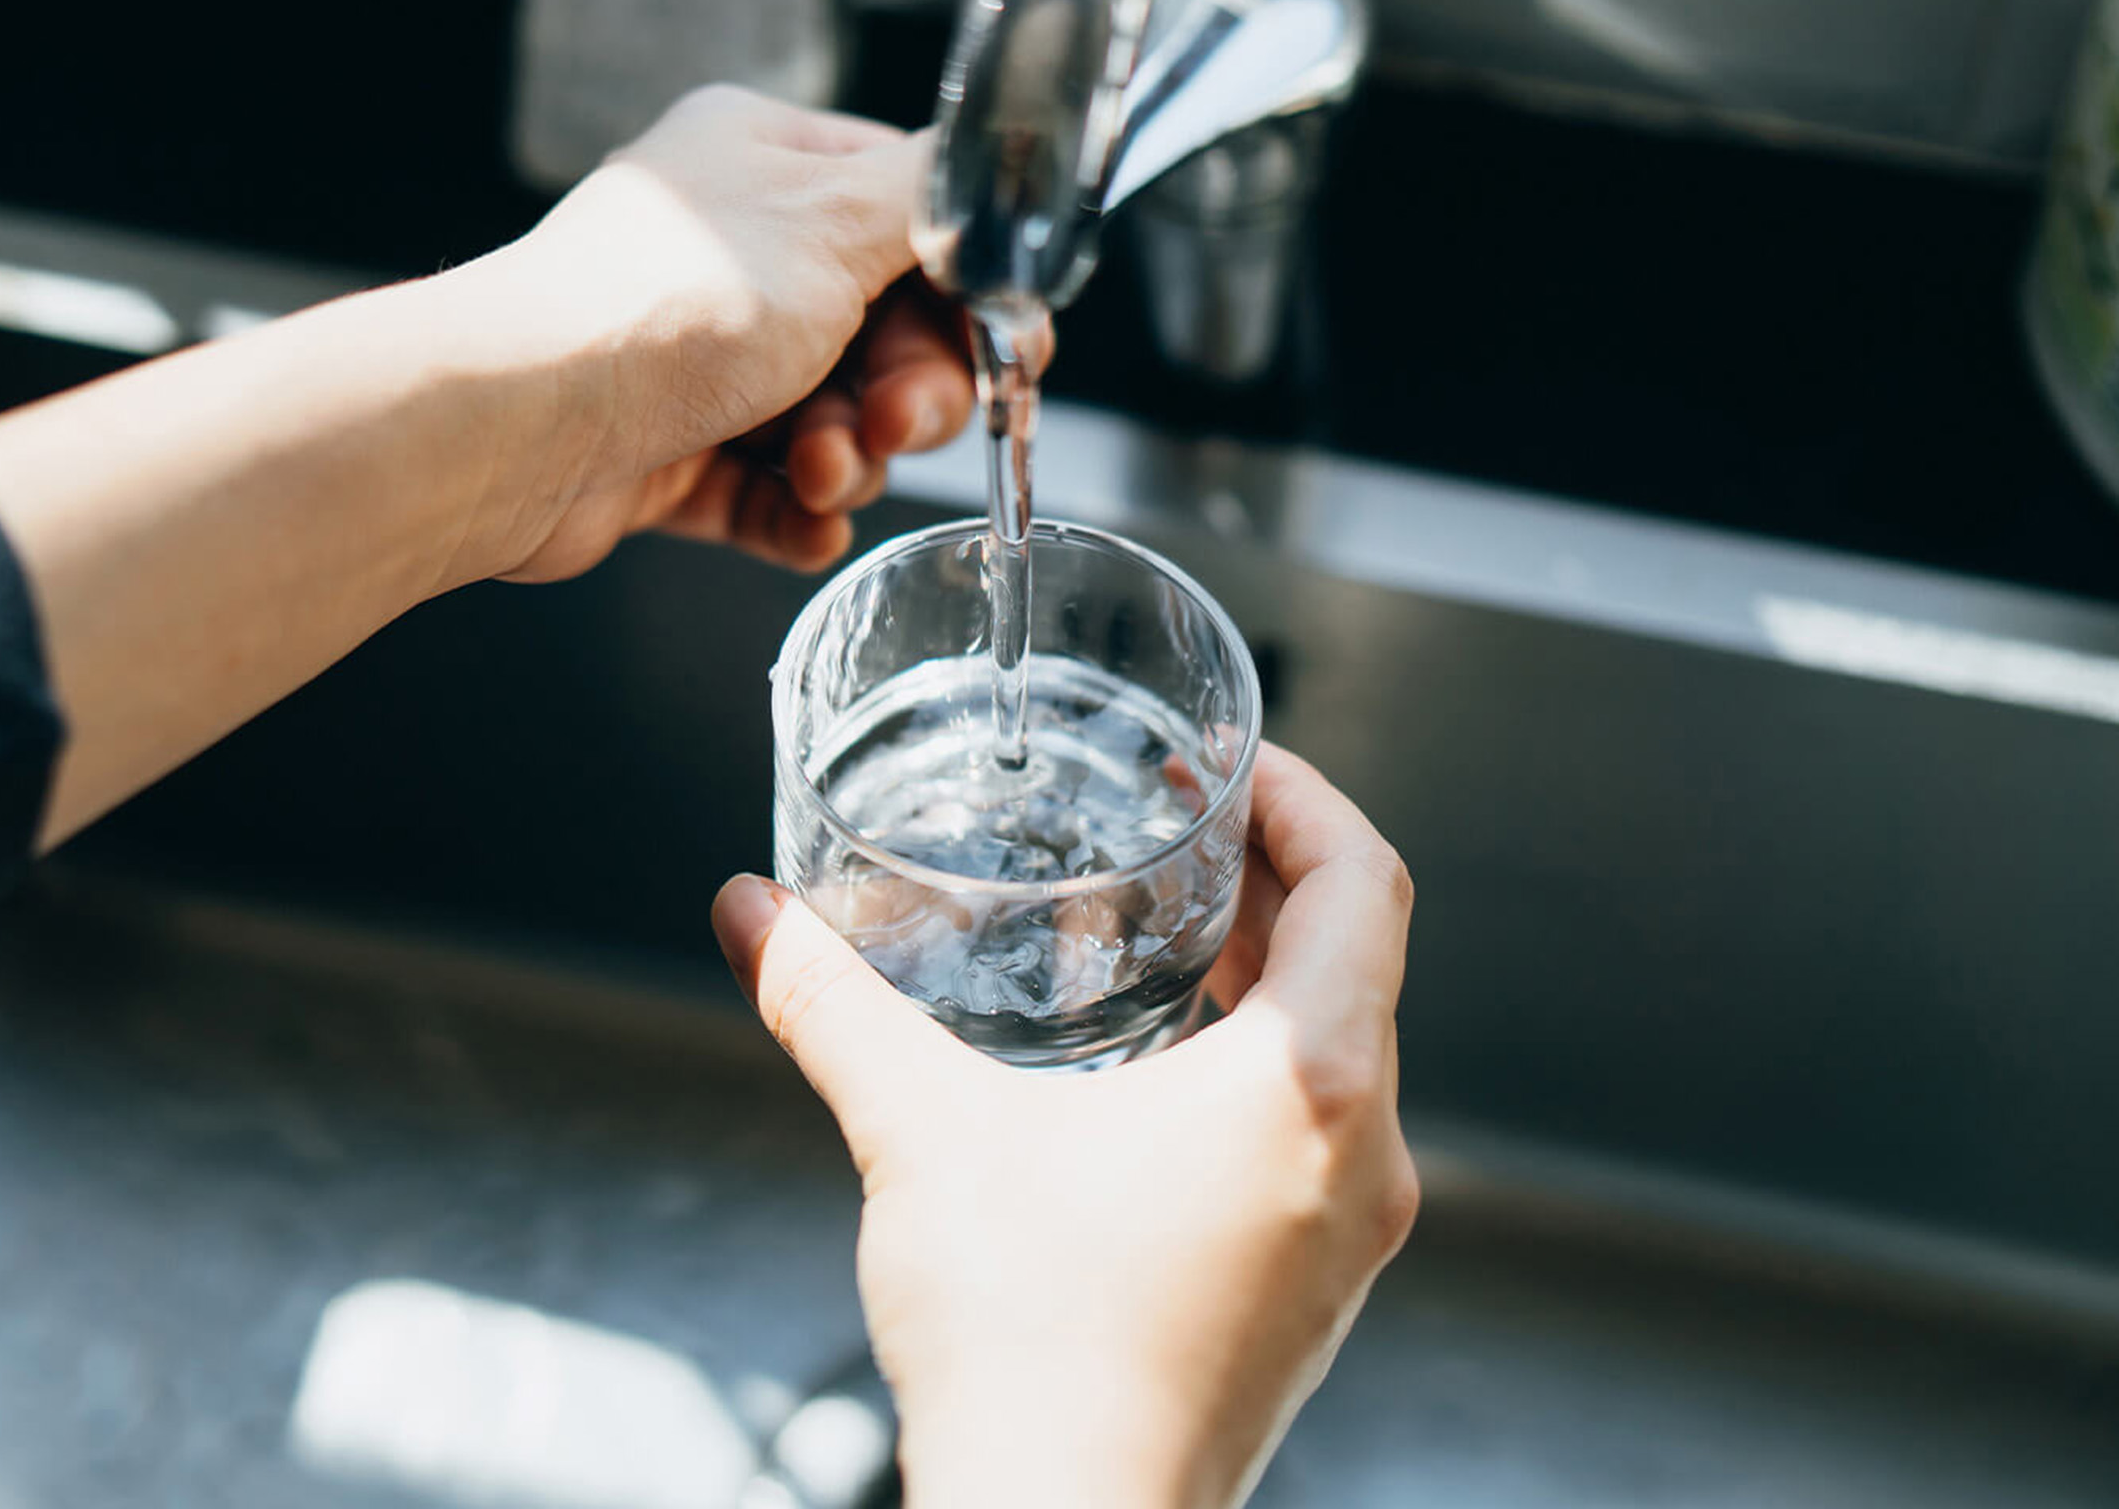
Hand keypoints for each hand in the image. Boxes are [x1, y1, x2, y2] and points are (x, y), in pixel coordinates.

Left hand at [457, 85, 975, 583]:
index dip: (973, 296)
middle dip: (909, 395)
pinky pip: (771, 493)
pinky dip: (800, 515)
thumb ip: (935, 195)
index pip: (914, 221)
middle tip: (896, 424)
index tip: (1011, 355)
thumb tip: (992, 174)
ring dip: (851, 459)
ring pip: (835, 423)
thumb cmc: (666, 306)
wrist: (519, 425)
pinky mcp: (672, 456)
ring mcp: (701, 361)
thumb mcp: (837, 218)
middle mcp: (736, 255)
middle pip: (888, 336)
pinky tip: (807, 525)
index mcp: (769, 165)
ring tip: (819, 472)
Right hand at [711, 746, 1420, 1508]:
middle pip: (1360, 963)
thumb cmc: (1031, 1352)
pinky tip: (1156, 1081)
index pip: (1366, 881)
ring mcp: (1350, 1236)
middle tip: (1185, 830)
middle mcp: (1365, 1157)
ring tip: (1167, 941)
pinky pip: (1319, 1139)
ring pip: (1342, 1056)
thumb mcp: (921, 1138)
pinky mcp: (1314, 1294)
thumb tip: (753, 920)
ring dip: (1269, 983)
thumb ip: (831, 1009)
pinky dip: (1260, 1075)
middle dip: (1274, 882)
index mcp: (1311, 1087)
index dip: (1308, 798)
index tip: (1238, 766)